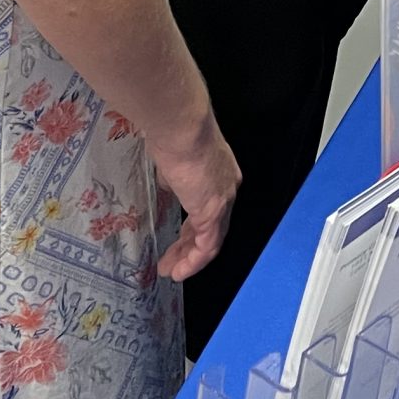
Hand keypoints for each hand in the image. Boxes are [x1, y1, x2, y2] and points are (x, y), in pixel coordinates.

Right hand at [151, 117, 240, 282]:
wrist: (182, 127)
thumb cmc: (174, 134)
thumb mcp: (173, 161)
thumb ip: (175, 179)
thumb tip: (170, 189)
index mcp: (219, 173)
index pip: (208, 206)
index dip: (193, 225)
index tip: (178, 237)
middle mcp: (227, 187)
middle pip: (211, 226)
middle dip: (188, 246)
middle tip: (171, 260)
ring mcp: (223, 200)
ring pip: (211, 239)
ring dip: (189, 258)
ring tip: (172, 271)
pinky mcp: (213, 212)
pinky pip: (207, 246)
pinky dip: (193, 261)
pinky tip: (179, 271)